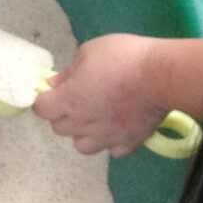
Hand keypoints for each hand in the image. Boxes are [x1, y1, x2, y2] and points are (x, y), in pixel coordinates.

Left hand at [34, 33, 175, 157]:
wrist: (161, 76)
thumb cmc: (123, 58)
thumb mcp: (89, 52)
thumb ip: (70, 71)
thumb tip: (56, 84)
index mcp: (69, 101)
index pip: (41, 109)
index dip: (44, 99)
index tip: (53, 91)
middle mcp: (83, 124)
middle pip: (59, 128)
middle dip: (63, 114)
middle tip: (77, 98)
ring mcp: (106, 138)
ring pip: (82, 146)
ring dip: (84, 133)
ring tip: (96, 117)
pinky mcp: (129, 144)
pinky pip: (112, 150)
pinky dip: (112, 141)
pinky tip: (118, 126)